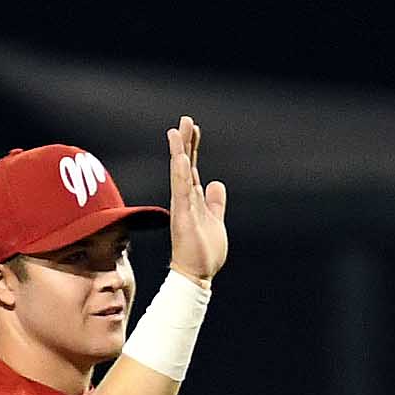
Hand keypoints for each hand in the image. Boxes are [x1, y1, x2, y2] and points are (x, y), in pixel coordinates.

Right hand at [165, 117, 228, 281]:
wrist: (197, 274)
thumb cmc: (205, 251)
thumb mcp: (216, 220)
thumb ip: (216, 202)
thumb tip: (217, 183)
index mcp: (194, 199)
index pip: (191, 167)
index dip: (192, 147)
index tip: (193, 128)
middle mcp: (186, 199)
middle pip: (184, 164)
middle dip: (185, 142)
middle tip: (185, 120)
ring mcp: (183, 206)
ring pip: (179, 173)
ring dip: (179, 152)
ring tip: (177, 131)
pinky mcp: (184, 216)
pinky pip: (181, 191)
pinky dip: (179, 174)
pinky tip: (179, 158)